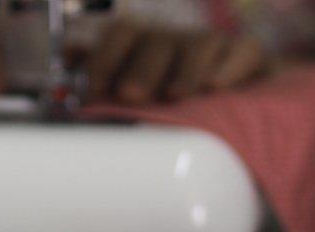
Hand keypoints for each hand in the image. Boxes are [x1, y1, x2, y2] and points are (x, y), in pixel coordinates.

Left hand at [86, 21, 265, 104]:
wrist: (234, 112)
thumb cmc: (169, 108)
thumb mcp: (133, 100)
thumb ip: (100, 87)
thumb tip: (68, 73)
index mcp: (142, 49)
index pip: (120, 36)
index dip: (105, 58)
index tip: (96, 89)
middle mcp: (174, 42)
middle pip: (156, 41)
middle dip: (142, 68)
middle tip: (132, 94)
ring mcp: (211, 47)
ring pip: (198, 44)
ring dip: (185, 70)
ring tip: (176, 95)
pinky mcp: (247, 56)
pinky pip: (243, 50)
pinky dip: (230, 66)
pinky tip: (217, 86)